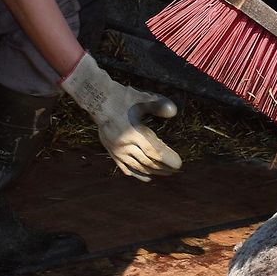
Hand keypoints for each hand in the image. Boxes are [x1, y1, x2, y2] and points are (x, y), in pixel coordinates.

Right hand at [60, 51, 181, 179]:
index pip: (154, 151)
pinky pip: (124, 167)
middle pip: (147, 162)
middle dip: (163, 167)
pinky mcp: (111, 151)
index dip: (167, 159)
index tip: (178, 164)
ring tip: (164, 174)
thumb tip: (174, 111)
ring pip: (137, 166)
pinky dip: (136, 173)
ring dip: (152, 172)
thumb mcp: (141, 98)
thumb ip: (158, 105)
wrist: (98, 100)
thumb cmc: (122, 98)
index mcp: (133, 133)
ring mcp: (117, 150)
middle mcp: (125, 145)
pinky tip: (146, 177)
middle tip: (175, 170)